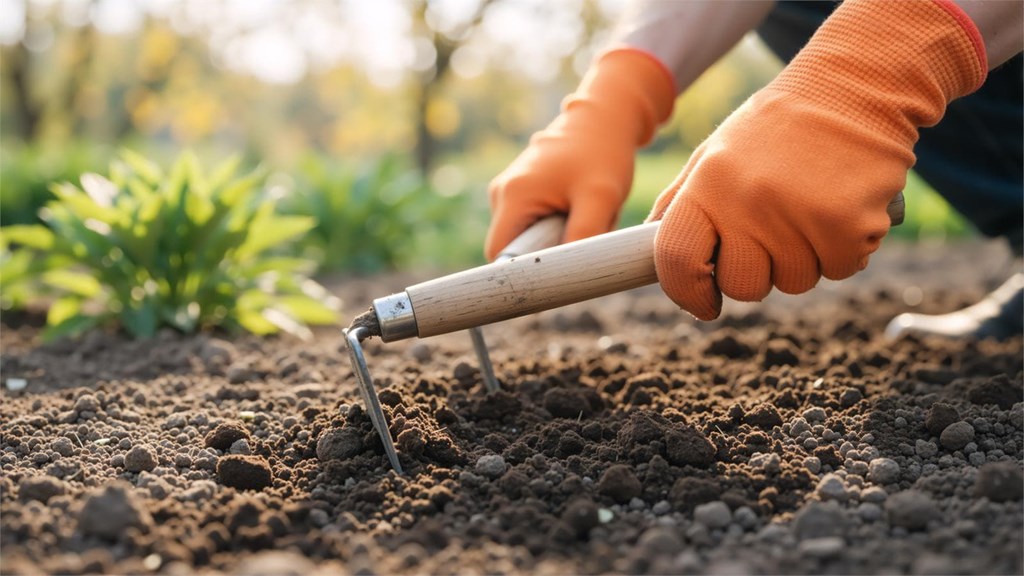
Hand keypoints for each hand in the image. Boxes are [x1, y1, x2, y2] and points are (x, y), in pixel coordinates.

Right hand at [485, 48, 674, 260]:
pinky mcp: (521, 189)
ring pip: (526, 237)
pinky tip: (577, 208)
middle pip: (514, 248)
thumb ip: (583, 237)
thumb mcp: (601, 198)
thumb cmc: (603, 154)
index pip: (500, 257)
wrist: (605, 117)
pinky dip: (556, 225)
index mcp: (512, 196)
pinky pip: (533, 223)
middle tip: (581, 240)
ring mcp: (509, 190)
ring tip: (583, 216)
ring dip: (554, 238)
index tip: (553, 281)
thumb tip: (567, 277)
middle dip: (546, 254)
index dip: (522, 275)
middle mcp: (501, 193)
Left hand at [648, 0, 985, 320]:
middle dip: (757, 274)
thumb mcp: (716, 151)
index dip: (686, 292)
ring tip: (811, 206)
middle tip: (773, 235)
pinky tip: (842, 207)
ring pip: (795, 282)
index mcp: (708, 183)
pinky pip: (840, 269)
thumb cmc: (779, 125)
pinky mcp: (850, 227)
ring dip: (804, 258)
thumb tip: (647, 248)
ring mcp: (800, 216)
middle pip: (742, 286)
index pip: (676, 259)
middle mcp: (749, 202)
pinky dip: (844, 249)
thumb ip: (680, 201)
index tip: (703, 304)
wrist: (856, 85)